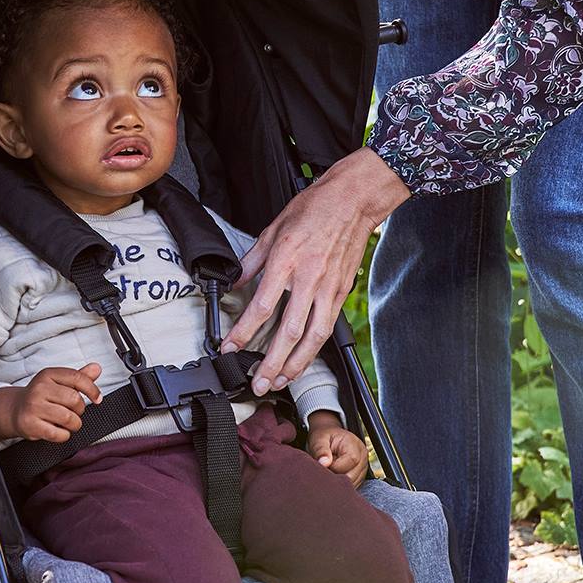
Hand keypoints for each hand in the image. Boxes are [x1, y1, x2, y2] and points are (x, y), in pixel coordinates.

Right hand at [0, 364, 103, 442]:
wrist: (14, 410)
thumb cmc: (41, 396)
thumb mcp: (58, 383)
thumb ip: (79, 377)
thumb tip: (96, 368)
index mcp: (48, 375)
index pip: (77, 378)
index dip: (92, 389)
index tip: (97, 398)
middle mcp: (40, 389)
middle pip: (75, 400)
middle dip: (80, 410)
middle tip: (73, 412)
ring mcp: (34, 407)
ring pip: (69, 418)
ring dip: (74, 424)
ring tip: (68, 423)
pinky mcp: (31, 424)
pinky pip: (59, 434)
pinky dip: (64, 435)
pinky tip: (58, 430)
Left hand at [224, 148, 410, 391]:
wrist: (352, 201)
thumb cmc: (314, 209)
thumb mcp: (272, 229)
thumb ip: (252, 261)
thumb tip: (234, 282)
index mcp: (285, 261)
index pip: (262, 306)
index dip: (244, 332)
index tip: (230, 347)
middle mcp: (307, 279)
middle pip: (289, 332)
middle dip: (271, 362)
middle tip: (258, 382)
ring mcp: (327, 289)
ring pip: (312, 337)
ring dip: (295, 364)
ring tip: (280, 381)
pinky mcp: (341, 292)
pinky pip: (326, 328)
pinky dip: (313, 349)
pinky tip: (302, 360)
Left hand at [307, 414, 367, 486]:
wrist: (328, 436)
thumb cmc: (324, 437)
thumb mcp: (319, 439)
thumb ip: (321, 450)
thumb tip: (324, 463)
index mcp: (355, 446)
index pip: (348, 465)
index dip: (333, 468)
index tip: (324, 463)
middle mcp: (363, 457)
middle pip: (352, 477)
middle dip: (336, 476)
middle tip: (325, 468)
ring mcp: (363, 467)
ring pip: (352, 483)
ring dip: (339, 481)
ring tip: (330, 468)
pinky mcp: (360, 475)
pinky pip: (352, 485)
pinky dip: (341, 484)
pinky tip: (335, 474)